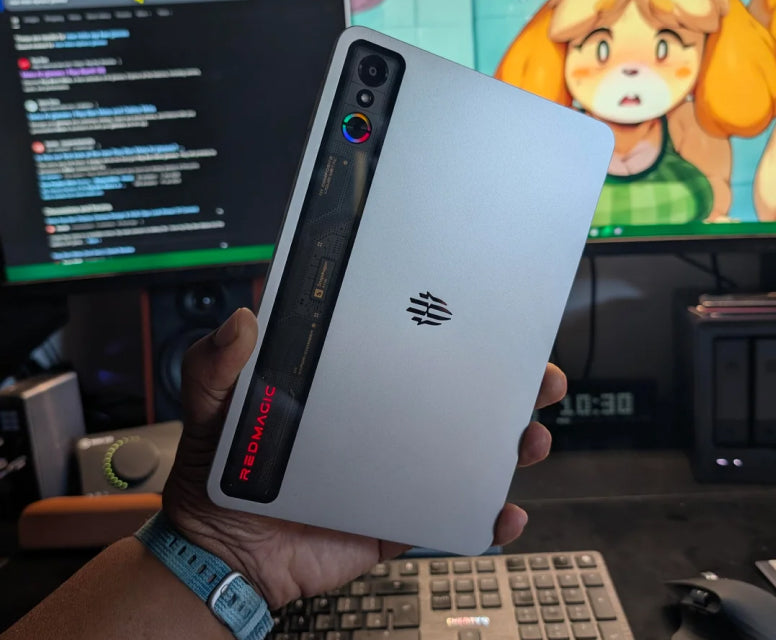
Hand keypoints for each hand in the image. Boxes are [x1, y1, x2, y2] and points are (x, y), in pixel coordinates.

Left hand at [163, 308, 564, 608]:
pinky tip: (502, 513)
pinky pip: (450, 516)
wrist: (223, 557)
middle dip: (506, 384)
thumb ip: (217, 364)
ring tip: (532, 437)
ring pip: (466, 451)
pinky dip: (484, 518)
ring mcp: (394, 470)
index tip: (487, 315)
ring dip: (511, 443)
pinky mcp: (397, 517)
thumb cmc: (217, 474)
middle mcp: (380, 423)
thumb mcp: (210, 406)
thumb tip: (245, 319)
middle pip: (455, 397)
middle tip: (538, 376)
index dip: (451, 332)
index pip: (408, 349)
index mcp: (349, 388)